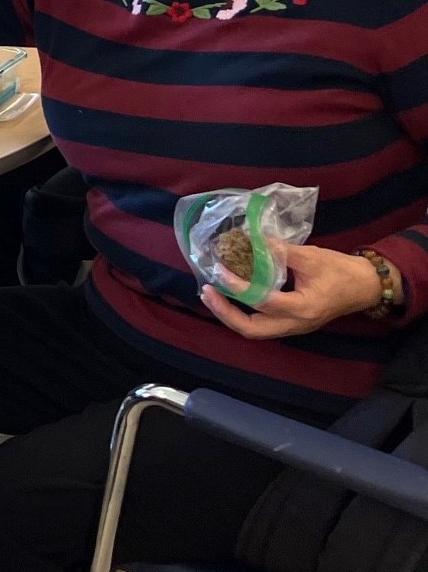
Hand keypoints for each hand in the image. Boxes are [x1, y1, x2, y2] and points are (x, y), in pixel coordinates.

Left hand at [199, 244, 383, 339]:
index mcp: (302, 308)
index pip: (261, 301)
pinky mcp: (292, 323)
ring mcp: (293, 327)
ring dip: (230, 314)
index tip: (219, 270)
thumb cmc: (341, 270)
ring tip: (211, 294)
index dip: (237, 286)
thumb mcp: (310, 256)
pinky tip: (231, 295)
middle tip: (206, 292)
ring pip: (255, 330)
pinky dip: (243, 312)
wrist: (365, 286)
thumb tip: (250, 240)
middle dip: (225, 313)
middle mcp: (295, 324)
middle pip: (251, 330)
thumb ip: (279, 251)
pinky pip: (262, 323)